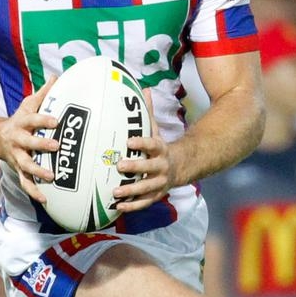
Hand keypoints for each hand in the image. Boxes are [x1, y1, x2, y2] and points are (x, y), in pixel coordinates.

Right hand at [0, 77, 58, 202]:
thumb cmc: (21, 119)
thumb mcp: (29, 104)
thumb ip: (43, 93)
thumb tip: (56, 76)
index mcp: (21, 123)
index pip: (32, 119)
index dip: (43, 119)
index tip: (56, 120)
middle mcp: (17, 141)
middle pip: (28, 143)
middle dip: (41, 145)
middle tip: (57, 145)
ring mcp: (17, 157)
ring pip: (25, 166)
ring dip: (38, 171)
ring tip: (52, 177)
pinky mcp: (18, 170)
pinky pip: (25, 183)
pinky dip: (34, 192)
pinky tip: (46, 199)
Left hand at [112, 89, 174, 212]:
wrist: (180, 167)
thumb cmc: (159, 146)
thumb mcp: (156, 129)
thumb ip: (148, 112)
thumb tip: (144, 89)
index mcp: (161, 149)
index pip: (152, 144)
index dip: (141, 143)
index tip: (129, 141)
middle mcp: (162, 166)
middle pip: (149, 167)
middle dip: (135, 167)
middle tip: (119, 165)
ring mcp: (160, 182)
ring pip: (146, 188)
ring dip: (131, 191)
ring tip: (115, 192)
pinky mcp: (156, 195)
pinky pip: (145, 203)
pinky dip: (133, 206)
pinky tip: (118, 207)